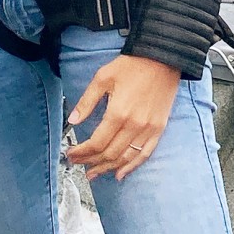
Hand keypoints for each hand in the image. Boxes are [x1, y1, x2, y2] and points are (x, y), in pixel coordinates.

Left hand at [66, 56, 181, 181]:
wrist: (162, 59)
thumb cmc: (132, 66)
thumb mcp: (103, 78)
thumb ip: (87, 101)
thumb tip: (73, 120)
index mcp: (118, 113)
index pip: (97, 142)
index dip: (82, 152)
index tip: (71, 154)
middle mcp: (134, 125)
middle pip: (109, 153)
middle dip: (91, 162)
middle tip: (79, 164)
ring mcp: (148, 129)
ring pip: (126, 158)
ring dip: (108, 168)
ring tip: (94, 174)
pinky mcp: (159, 129)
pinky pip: (145, 154)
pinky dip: (131, 166)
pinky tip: (120, 174)